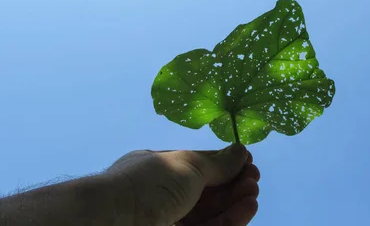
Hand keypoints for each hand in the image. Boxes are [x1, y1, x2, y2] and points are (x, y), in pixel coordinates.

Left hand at [105, 144, 259, 225]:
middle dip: (233, 182)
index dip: (223, 162)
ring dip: (235, 201)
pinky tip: (248, 207)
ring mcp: (170, 219)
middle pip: (207, 190)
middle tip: (254, 177)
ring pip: (210, 212)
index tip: (247, 160)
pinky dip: (230, 220)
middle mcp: (164, 194)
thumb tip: (241, 150)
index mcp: (159, 168)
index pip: (197, 164)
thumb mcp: (186, 165)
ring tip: (253, 193)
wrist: (115, 222)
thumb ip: (217, 162)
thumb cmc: (149, 183)